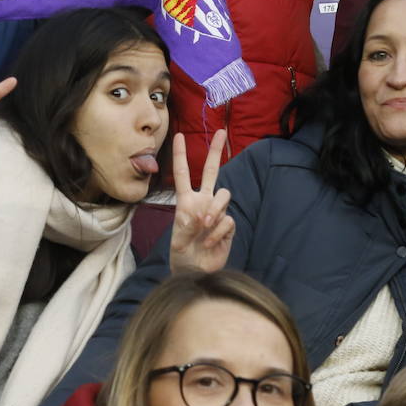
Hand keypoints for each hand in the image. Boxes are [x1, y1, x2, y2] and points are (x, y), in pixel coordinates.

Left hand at [169, 130, 234, 273]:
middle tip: (221, 132)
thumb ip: (187, 225)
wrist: (195, 273)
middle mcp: (203, 202)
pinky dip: (219, 231)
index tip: (178, 135)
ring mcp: (216, 212)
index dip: (181, 155)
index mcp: (185, 201)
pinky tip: (210, 243)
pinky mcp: (228, 226)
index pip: (183, 174)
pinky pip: (228, 219)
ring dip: (214, 210)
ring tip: (205, 226)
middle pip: (212, 171)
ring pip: (224, 195)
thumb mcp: (177, 241)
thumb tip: (202, 214)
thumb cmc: (181, 256)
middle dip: (216, 151)